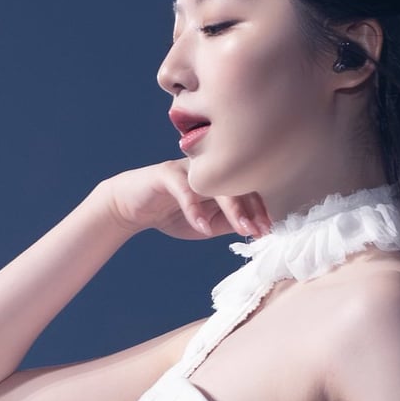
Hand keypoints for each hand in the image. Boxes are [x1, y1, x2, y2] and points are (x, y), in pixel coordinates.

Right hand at [99, 161, 271, 242]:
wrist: (131, 207)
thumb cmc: (171, 213)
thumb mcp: (206, 223)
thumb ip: (227, 223)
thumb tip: (255, 229)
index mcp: (218, 178)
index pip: (246, 189)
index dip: (259, 209)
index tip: (268, 229)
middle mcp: (206, 169)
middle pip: (236, 183)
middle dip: (251, 209)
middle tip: (259, 230)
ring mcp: (187, 170)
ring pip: (215, 184)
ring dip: (231, 208)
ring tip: (241, 229)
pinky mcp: (166, 175)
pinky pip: (184, 190)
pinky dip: (194, 210)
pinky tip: (202, 228)